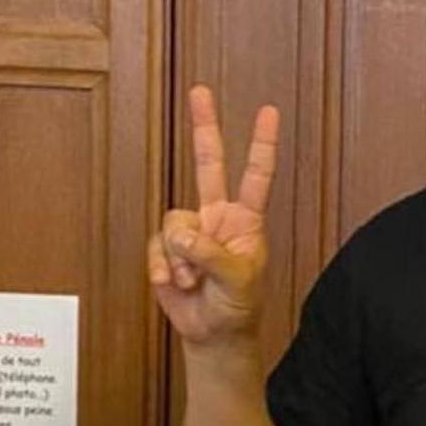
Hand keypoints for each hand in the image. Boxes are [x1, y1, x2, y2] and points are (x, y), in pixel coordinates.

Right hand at [147, 86, 279, 348]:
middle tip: (200, 91)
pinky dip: (163, 268)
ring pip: (174, 220)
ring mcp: (191, 230)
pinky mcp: (166, 249)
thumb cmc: (238, 306)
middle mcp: (218, 216)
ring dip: (179, 256)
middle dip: (204, 127)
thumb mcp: (238, 280)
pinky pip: (157, 246)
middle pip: (209, 164)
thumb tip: (182, 233)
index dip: (261, 144)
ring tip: (193, 280)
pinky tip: (174, 284)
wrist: (213, 335)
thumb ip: (212, 254)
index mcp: (246, 219)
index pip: (256, 175)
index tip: (268, 111)